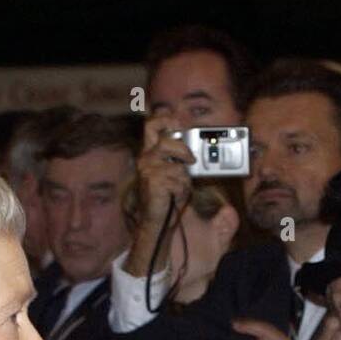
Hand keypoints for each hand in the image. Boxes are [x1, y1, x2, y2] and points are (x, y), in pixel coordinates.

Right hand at [124, 117, 192, 277]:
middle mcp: (146, 158)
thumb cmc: (166, 198)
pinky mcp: (154, 182)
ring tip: (178, 188)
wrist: (157, 220)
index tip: (181, 123)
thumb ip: (180, 158)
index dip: (167, 118)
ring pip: (177, 165)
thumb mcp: (175, 173)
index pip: (152, 125)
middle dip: (184, 150)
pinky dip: (182, 190)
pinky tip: (174, 197)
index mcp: (149, 152)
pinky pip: (179, 181)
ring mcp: (148, 170)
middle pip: (168, 141)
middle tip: (191, 160)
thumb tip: (194, 150)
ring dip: (184, 179)